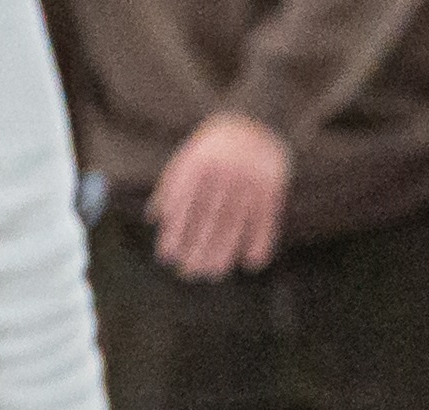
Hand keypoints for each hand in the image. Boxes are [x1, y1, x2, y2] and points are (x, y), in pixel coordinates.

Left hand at [150, 111, 293, 279]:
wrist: (257, 117)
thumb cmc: (214, 146)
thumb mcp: (189, 156)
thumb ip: (171, 184)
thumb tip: (154, 219)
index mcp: (200, 163)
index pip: (184, 204)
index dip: (175, 232)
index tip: (168, 256)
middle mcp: (225, 170)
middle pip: (210, 218)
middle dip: (199, 249)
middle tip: (189, 272)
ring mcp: (250, 177)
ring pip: (236, 222)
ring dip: (225, 252)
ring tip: (213, 273)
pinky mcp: (273, 183)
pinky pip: (266, 218)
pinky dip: (260, 241)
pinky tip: (252, 263)